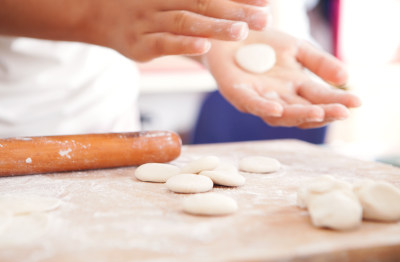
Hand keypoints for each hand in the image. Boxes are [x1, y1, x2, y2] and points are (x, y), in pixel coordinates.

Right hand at [92, 0, 269, 60]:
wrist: (98, 14)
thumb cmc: (142, 7)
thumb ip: (196, 2)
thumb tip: (230, 7)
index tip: (266, 1)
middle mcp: (162, 0)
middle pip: (203, 2)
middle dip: (236, 11)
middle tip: (263, 19)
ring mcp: (148, 20)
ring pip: (185, 21)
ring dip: (214, 26)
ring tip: (241, 31)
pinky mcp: (138, 44)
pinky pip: (163, 43)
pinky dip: (183, 44)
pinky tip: (203, 45)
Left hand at [203, 29, 360, 127]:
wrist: (234, 32)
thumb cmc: (264, 44)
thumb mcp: (297, 48)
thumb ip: (319, 62)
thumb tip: (345, 78)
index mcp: (295, 87)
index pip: (319, 98)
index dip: (337, 102)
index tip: (357, 103)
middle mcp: (279, 97)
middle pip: (303, 110)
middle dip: (323, 113)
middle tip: (343, 112)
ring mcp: (259, 98)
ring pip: (281, 113)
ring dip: (299, 114)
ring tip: (319, 112)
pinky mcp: (238, 93)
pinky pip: (252, 103)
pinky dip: (264, 107)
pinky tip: (277, 108)